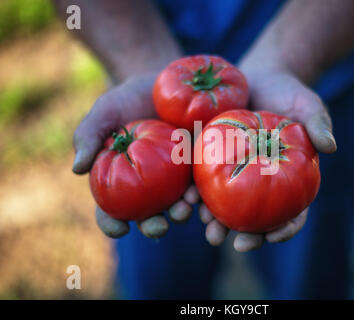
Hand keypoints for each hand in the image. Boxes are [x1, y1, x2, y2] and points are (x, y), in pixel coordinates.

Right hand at [73, 74, 199, 237]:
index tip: (120, 229)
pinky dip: (203, 193)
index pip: (111, 210)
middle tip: (159, 226)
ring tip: (185, 208)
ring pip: (178, 205)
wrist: (163, 81)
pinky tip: (205, 193)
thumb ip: (88, 135)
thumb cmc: (127, 98)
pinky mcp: (198, 166)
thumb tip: (77, 169)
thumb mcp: (105, 111)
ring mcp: (175, 178)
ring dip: (182, 213)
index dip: (113, 224)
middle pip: (149, 215)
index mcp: (121, 180)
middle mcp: (148, 186)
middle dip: (154, 226)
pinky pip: (201, 184)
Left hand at [200, 68, 336, 251]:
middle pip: (256, 218)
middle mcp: (261, 182)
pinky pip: (203, 180)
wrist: (259, 76)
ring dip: (216, 221)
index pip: (292, 213)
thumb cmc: (289, 93)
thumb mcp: (307, 105)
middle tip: (234, 243)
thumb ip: (318, 125)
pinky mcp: (214, 159)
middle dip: (246, 235)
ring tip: (206, 227)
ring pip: (227, 206)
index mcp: (288, 179)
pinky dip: (196, 193)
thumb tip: (330, 147)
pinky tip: (187, 200)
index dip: (285, 229)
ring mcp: (236, 173)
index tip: (272, 237)